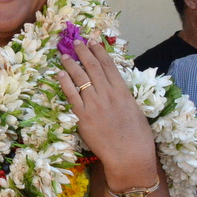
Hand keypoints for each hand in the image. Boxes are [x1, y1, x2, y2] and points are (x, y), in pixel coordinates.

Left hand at [57, 40, 156, 185]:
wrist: (129, 155)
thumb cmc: (137, 136)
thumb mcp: (134, 110)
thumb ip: (122, 96)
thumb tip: (113, 86)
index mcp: (122, 91)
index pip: (108, 65)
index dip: (99, 51)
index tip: (93, 41)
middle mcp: (107, 94)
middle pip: (92, 67)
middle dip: (83, 52)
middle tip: (76, 42)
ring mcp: (93, 104)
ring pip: (80, 78)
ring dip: (71, 64)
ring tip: (65, 55)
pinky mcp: (82, 116)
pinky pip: (70, 95)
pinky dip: (64, 82)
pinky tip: (59, 74)